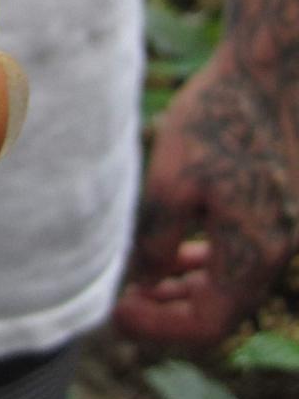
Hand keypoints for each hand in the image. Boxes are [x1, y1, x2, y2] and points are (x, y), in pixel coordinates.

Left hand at [114, 43, 298, 346]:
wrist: (273, 70)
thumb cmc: (220, 118)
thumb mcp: (173, 180)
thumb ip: (158, 238)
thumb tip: (146, 279)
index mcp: (254, 255)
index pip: (207, 325)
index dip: (158, 328)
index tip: (116, 313)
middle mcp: (276, 252)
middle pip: (221, 310)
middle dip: (169, 312)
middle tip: (122, 302)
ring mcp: (280, 230)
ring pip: (231, 282)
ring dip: (185, 286)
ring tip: (141, 281)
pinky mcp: (276, 207)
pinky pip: (240, 252)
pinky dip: (206, 259)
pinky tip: (173, 247)